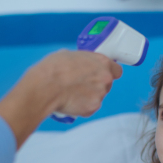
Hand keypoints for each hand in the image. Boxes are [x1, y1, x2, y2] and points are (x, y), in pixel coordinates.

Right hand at [0, 49, 121, 148]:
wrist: (45, 87)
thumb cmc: (53, 69)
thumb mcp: (70, 55)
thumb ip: (83, 61)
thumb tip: (81, 65)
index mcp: (102, 62)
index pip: (117, 70)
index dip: (108, 72)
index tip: (102, 74)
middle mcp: (105, 78)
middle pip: (107, 84)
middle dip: (96, 85)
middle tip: (81, 85)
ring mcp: (100, 94)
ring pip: (97, 97)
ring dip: (88, 96)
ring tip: (72, 93)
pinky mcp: (93, 108)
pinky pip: (89, 108)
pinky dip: (82, 107)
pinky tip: (70, 101)